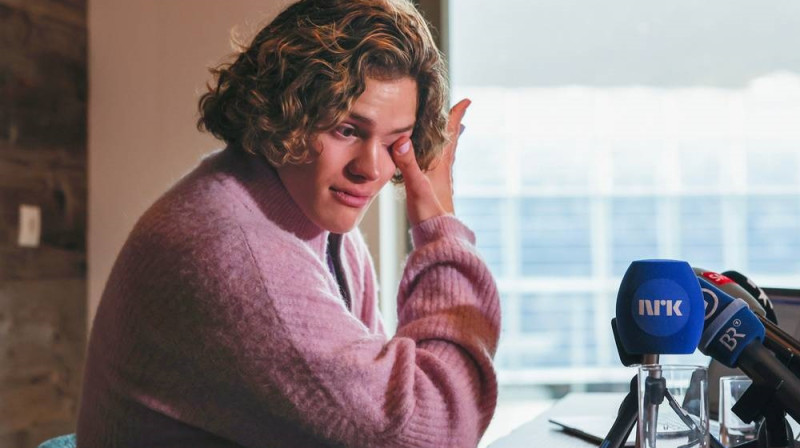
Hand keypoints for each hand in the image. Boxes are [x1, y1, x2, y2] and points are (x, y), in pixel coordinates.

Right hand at [390, 99, 470, 225]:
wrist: (439, 240)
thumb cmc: (431, 215)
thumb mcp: (417, 187)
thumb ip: (408, 165)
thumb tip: (401, 140)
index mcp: (441, 166)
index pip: (450, 135)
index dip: (457, 117)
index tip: (467, 101)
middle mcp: (443, 172)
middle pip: (449, 143)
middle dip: (451, 126)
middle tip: (457, 112)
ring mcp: (439, 183)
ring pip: (443, 156)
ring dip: (443, 142)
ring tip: (445, 134)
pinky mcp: (434, 193)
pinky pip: (435, 168)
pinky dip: (433, 158)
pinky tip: (430, 165)